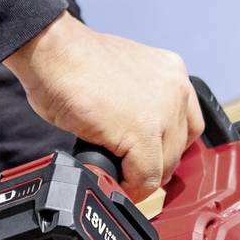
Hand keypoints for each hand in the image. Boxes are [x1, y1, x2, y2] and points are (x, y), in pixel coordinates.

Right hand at [4, 13, 198, 193]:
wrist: (53, 52)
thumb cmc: (72, 62)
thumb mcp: (121, 78)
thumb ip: (137, 103)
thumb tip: (131, 135)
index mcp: (171, 72)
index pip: (187, 124)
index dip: (166, 148)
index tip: (149, 159)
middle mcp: (175, 89)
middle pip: (178, 148)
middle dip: (153, 165)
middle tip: (128, 171)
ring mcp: (163, 111)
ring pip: (165, 166)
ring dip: (140, 177)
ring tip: (117, 175)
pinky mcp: (143, 132)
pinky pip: (145, 177)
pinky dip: (129, 187)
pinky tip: (111, 180)